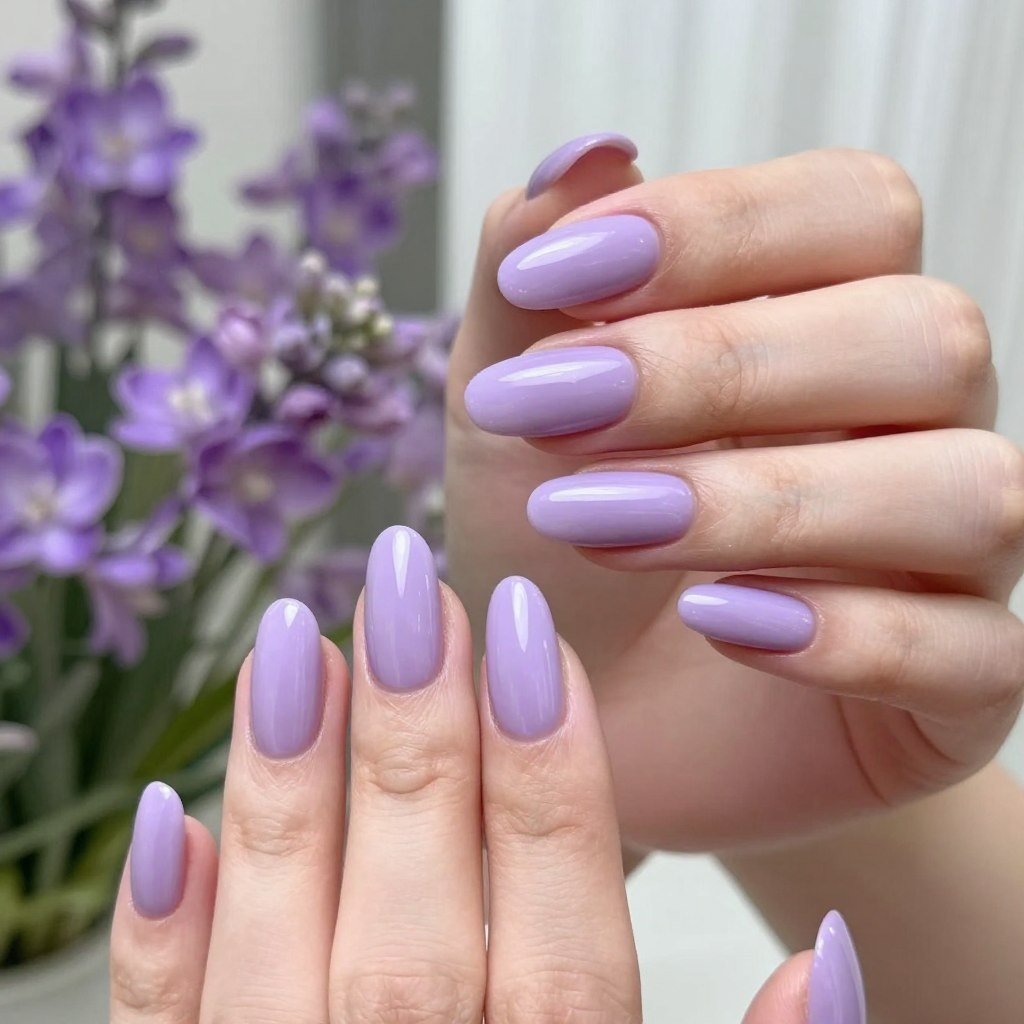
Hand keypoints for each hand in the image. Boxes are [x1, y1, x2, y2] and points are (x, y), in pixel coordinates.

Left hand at [107, 527, 862, 1022]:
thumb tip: (822, 952)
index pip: (563, 931)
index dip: (551, 771)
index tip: (524, 629)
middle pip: (420, 910)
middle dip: (418, 734)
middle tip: (409, 584)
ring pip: (283, 943)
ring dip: (287, 785)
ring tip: (291, 638)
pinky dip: (159, 932)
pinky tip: (169, 812)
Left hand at [445, 140, 1023, 849]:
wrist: (567, 709)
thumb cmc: (550, 545)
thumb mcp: (511, 401)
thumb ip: (532, 275)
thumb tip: (588, 154)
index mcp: (827, 325)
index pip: (855, 210)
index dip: (716, 227)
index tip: (554, 279)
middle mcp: (914, 426)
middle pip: (920, 335)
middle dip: (721, 367)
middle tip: (557, 411)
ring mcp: (949, 562)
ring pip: (957, 488)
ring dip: (763, 499)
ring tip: (600, 524)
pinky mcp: (956, 689)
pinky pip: (971, 653)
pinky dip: (841, 633)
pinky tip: (714, 622)